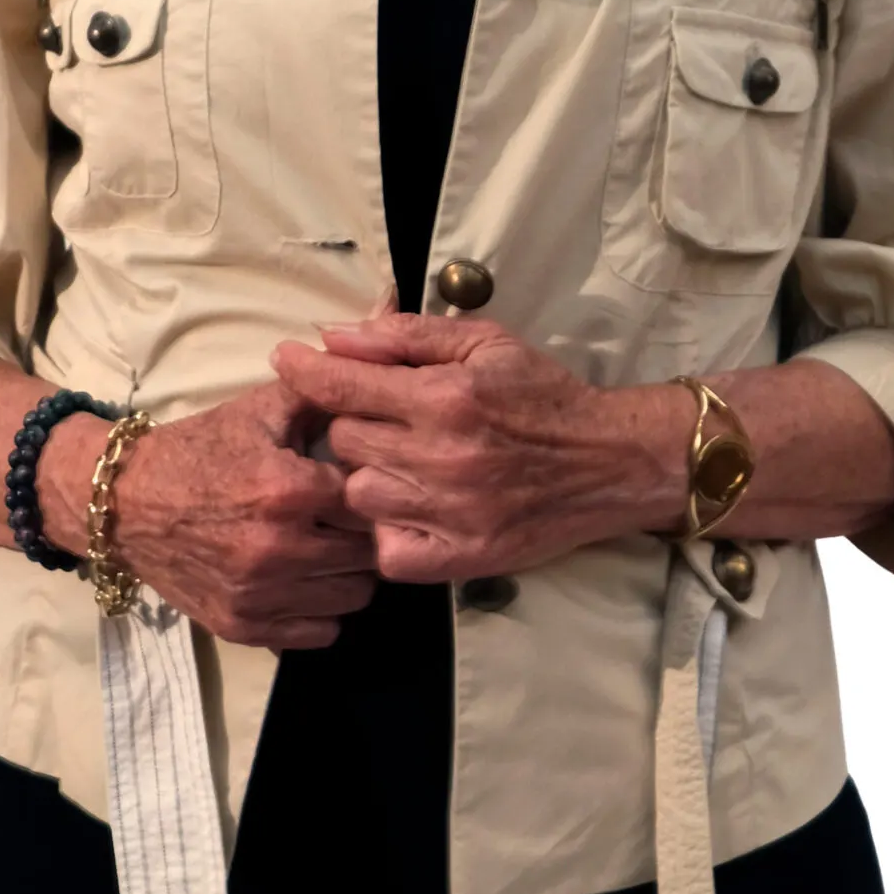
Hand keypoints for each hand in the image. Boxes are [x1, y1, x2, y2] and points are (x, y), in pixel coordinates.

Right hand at [108, 380, 377, 650]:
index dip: (377, 490)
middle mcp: (278, 548)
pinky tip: (309, 581)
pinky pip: (320, 633)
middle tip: (352, 519)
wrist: (125, 501)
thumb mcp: (259, 409)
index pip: (372, 501)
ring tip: (333, 548)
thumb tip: (376, 384)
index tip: (369, 485)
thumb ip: (322, 394)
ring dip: (350, 573)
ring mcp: (260, 594)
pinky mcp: (243, 626)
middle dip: (367, 533)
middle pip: (368, 553)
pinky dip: (323, 611)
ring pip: (352, 597)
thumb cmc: (200, 449)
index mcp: (288, 489)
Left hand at [271, 315, 681, 582]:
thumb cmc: (542, 393)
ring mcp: (450, 514)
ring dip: (367, 476)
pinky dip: (388, 530)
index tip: (285, 359)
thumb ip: (407, 336)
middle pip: (344, 442)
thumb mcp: (484, 342)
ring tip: (399, 462)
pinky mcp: (461, 559)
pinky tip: (410, 507)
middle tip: (380, 418)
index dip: (305, 371)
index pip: (345, 386)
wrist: (607, 461)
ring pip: (357, 497)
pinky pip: (387, 551)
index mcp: (445, 398)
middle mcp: (442, 457)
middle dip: (351, 423)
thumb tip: (336, 335)